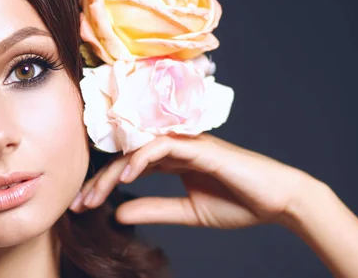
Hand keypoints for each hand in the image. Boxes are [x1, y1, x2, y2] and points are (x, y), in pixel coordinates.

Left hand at [69, 133, 322, 228]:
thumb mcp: (188, 213)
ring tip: (93, 196)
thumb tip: (118, 213)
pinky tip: (126, 177)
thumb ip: (155, 210)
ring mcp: (187, 144)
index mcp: (173, 160)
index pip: (128, 166)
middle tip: (78, 203)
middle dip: (99, 180)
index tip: (84, 206)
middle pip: (126, 156)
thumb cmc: (239, 203)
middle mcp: (175, 147)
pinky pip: (162, 145)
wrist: (279, 201)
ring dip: (113, 172)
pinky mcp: (200, 146)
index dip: (104, 184)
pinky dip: (142, 159)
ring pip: (138, 149)